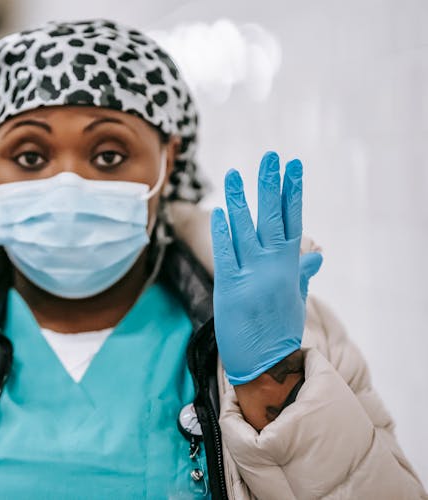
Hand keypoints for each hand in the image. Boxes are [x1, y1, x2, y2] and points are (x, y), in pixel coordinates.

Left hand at [210, 151, 322, 384]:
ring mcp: (253, 277)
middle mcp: (274, 268)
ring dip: (241, 202)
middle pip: (273, 219)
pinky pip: (226, 254)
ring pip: (246, 231)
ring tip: (235, 174)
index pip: (293, 222)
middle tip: (270, 157)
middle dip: (271, 186)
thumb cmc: (279, 332)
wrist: (267, 367)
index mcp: (289, 268)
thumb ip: (301, 272)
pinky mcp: (231, 289)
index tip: (293, 167)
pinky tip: (219, 213)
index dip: (293, 193)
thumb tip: (316, 253)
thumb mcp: (294, 299)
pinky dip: (222, 233)